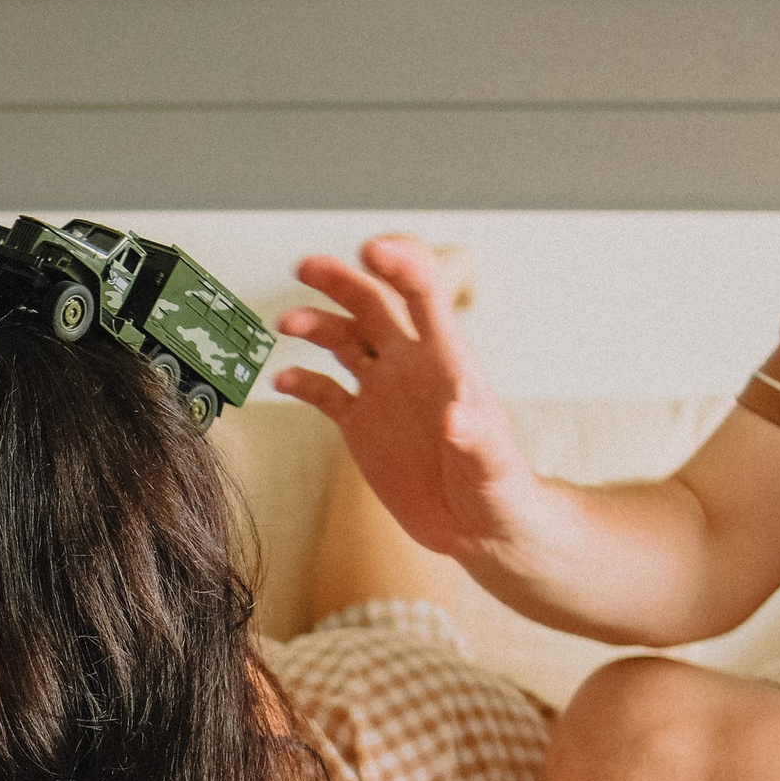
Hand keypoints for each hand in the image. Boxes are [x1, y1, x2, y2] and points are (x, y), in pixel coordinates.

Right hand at [273, 235, 543, 574]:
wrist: (479, 529)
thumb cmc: (497, 491)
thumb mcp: (492, 468)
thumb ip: (476, 440)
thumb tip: (459, 417)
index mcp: (447, 363)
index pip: (424, 298)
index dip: (399, 269)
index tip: (372, 251)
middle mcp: (411, 368)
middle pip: (373, 306)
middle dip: (342, 282)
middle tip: (308, 266)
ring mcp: (384, 393)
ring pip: (344, 340)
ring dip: (315, 323)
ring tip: (287, 321)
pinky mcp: (361, 426)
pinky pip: (325, 392)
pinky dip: (301, 381)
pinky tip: (282, 379)